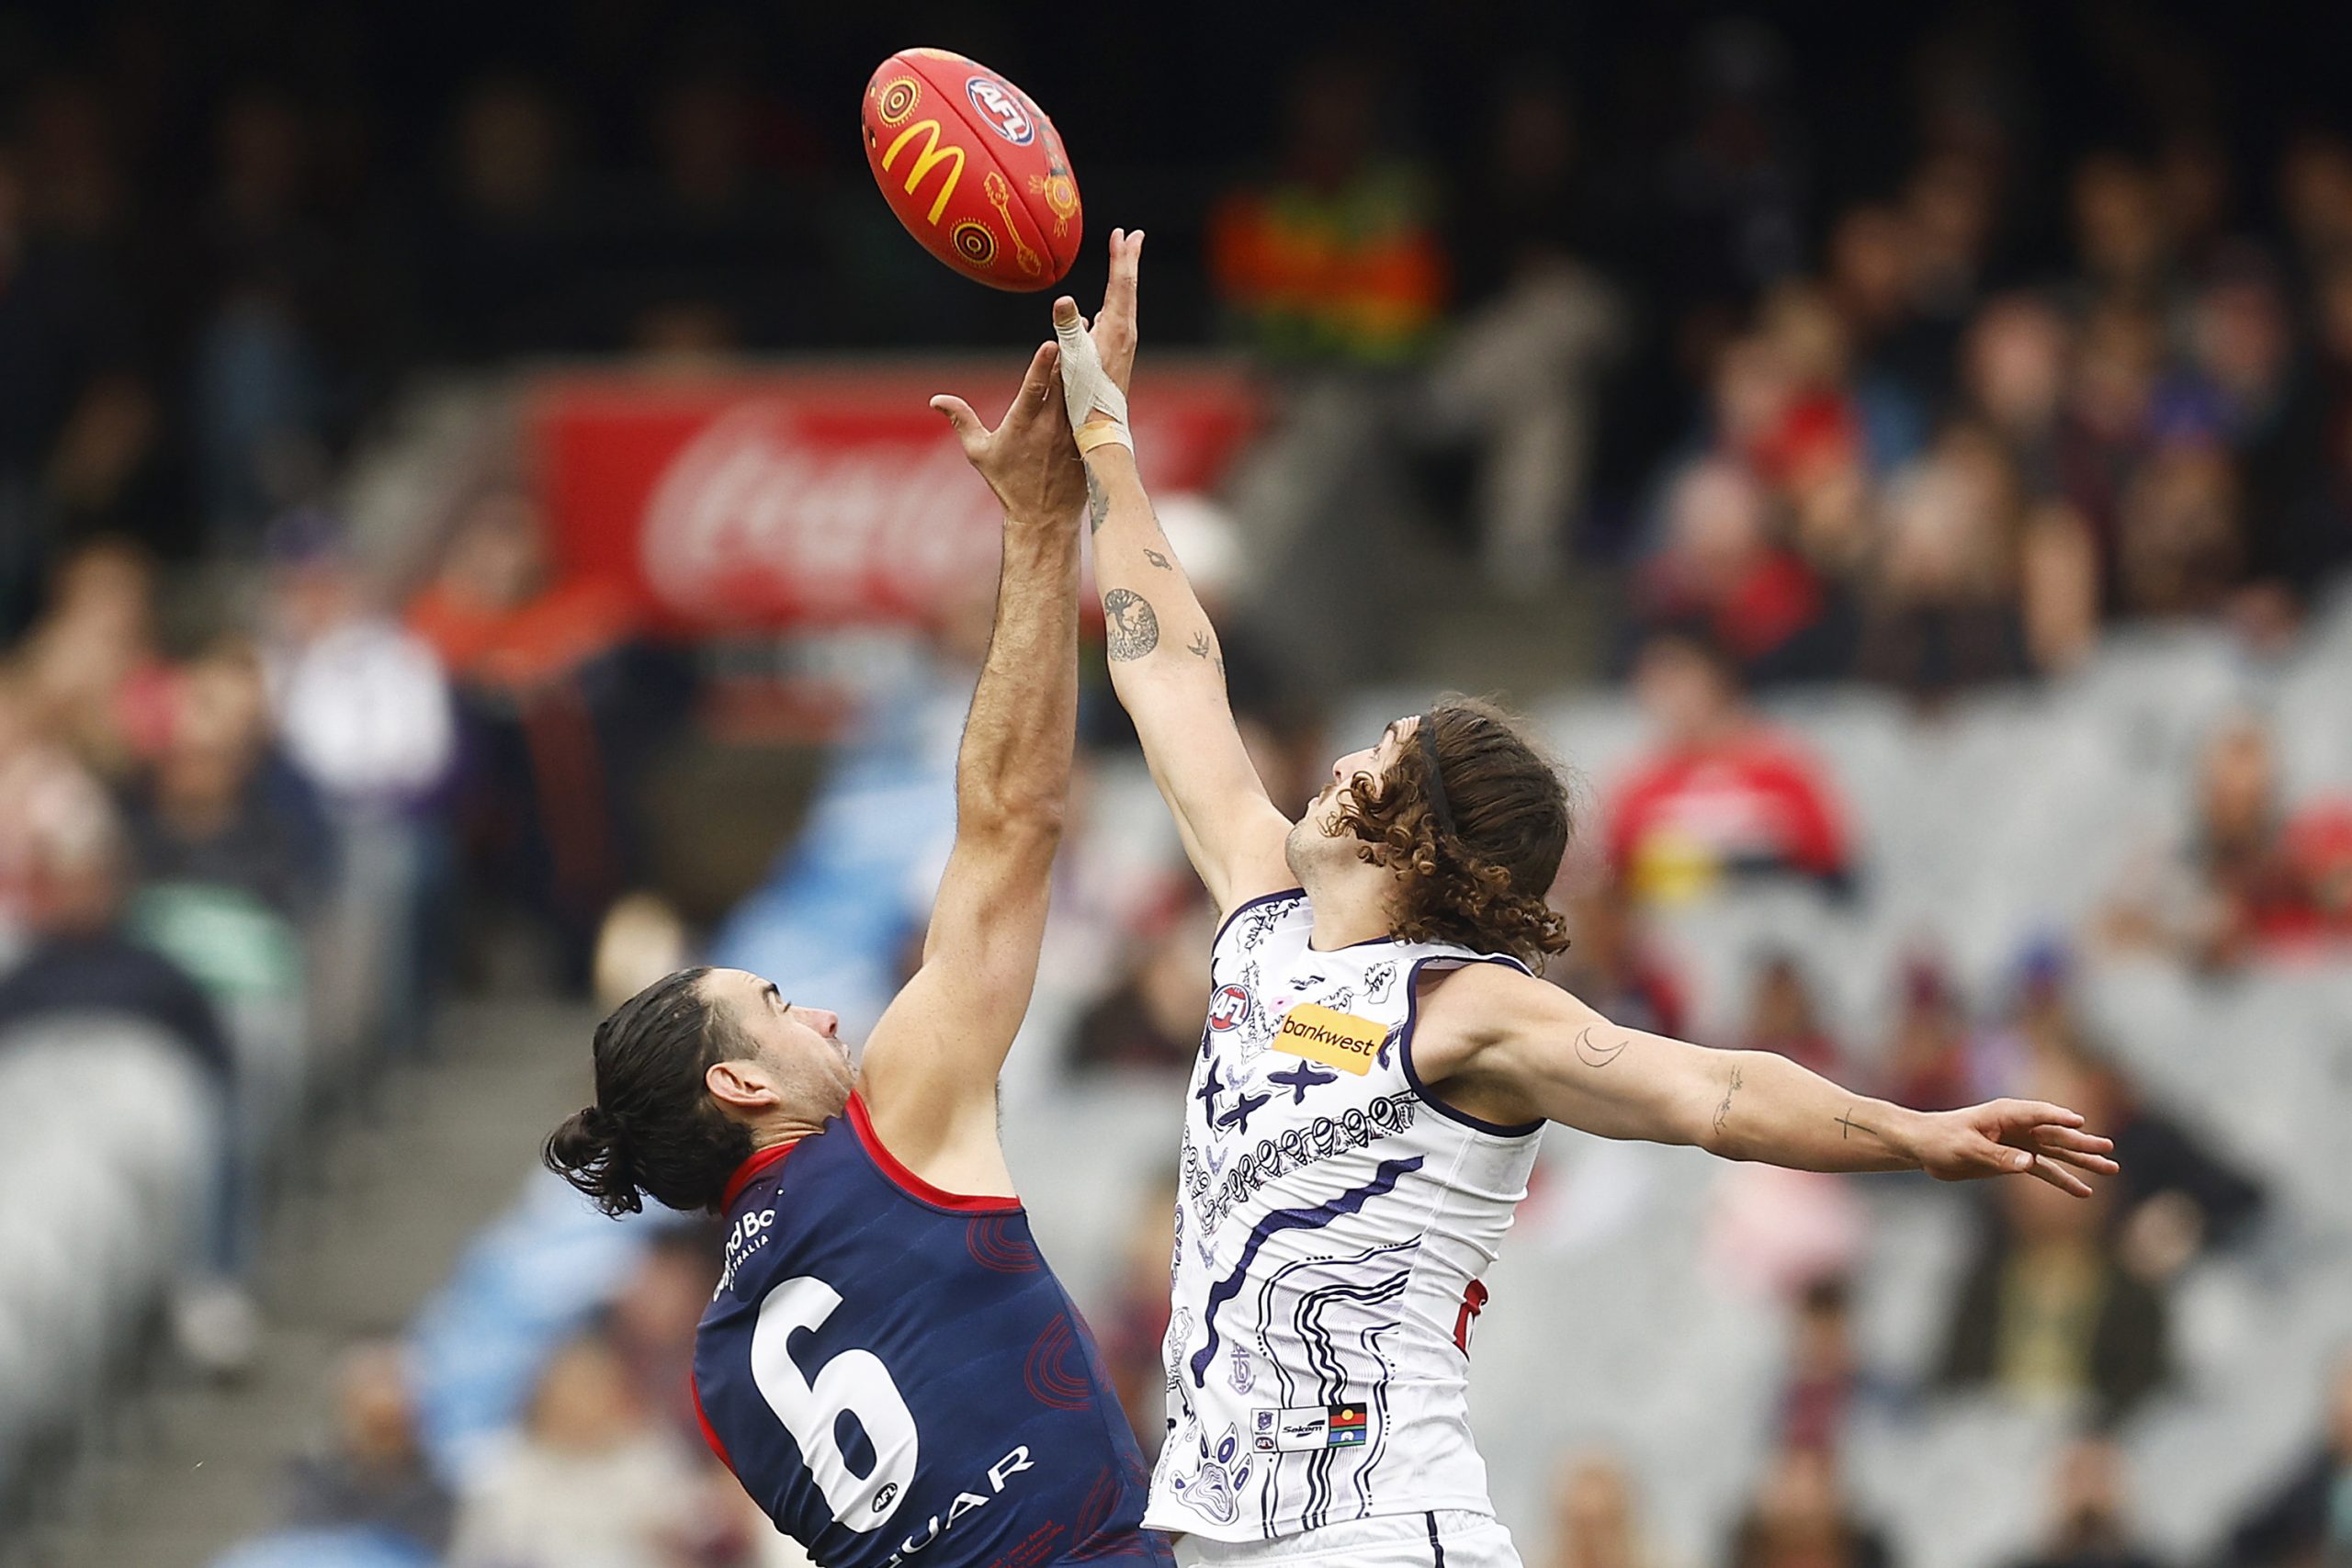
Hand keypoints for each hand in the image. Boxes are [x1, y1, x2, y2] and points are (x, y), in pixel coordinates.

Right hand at [931, 339, 1086, 525]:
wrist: (1045, 517)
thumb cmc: (1009, 483)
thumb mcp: (980, 454)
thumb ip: (962, 421)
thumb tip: (936, 399)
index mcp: (1023, 426)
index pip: (1034, 391)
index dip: (1041, 367)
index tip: (1050, 343)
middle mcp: (1051, 427)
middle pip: (1063, 382)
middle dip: (1070, 352)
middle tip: (1077, 322)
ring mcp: (1073, 432)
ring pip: (1081, 389)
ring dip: (1086, 363)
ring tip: (1091, 332)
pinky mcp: (1086, 438)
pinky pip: (1092, 405)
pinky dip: (1096, 384)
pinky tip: (1102, 360)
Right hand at [1050, 227, 1143, 400]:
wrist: (1102, 428)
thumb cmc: (1086, 396)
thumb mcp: (1073, 358)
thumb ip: (1067, 328)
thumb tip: (1064, 299)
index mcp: (1117, 329)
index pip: (1122, 284)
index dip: (1121, 256)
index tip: (1122, 233)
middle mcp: (1125, 333)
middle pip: (1129, 288)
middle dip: (1129, 260)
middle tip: (1134, 236)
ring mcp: (1123, 345)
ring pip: (1125, 302)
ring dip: (1124, 279)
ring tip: (1124, 262)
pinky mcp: (1117, 355)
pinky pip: (1118, 317)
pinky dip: (1116, 301)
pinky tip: (1107, 308)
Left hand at [1912, 1099, 2119, 1197]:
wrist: (1924, 1147)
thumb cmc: (1941, 1140)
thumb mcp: (1967, 1148)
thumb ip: (1999, 1156)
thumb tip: (2030, 1163)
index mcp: (2005, 1114)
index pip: (2038, 1114)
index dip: (2058, 1118)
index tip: (2080, 1123)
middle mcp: (2017, 1126)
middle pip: (2055, 1135)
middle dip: (2082, 1144)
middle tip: (2110, 1150)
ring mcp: (2019, 1143)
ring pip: (2056, 1153)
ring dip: (2081, 1162)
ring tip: (2111, 1168)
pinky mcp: (2014, 1160)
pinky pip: (2044, 1170)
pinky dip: (2063, 1180)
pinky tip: (2083, 1191)